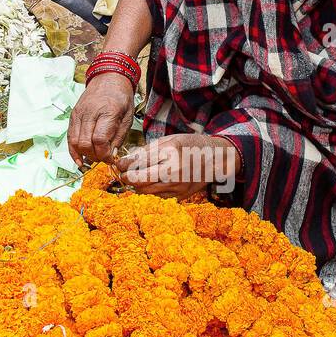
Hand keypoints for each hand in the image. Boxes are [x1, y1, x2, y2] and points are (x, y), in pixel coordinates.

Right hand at [68, 72, 134, 166]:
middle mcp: (90, 112)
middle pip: (85, 143)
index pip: (100, 140)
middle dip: (94, 156)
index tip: (111, 159)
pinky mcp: (73, 115)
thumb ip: (119, 137)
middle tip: (103, 158)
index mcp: (107, 112)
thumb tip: (111, 156)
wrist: (109, 77)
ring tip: (94, 158)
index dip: (104, 154)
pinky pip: (69, 136)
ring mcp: (79, 114)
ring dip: (84, 154)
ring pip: (75, 141)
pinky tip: (80, 159)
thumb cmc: (121, 97)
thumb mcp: (128, 117)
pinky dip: (73, 150)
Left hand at [117, 134, 239, 199]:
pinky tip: (150, 184)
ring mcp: (178, 186)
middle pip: (140, 180)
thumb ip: (147, 151)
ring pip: (147, 191)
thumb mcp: (168, 140)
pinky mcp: (181, 196)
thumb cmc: (191, 145)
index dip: (124, 164)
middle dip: (128, 178)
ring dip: (137, 186)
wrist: (215, 158)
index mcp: (170, 152)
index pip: (139, 161)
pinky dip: (150, 191)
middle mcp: (174, 170)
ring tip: (135, 179)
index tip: (120, 164)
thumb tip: (126, 161)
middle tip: (124, 174)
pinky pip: (158, 197)